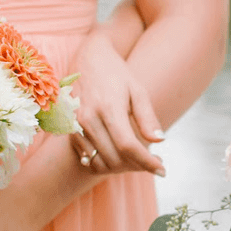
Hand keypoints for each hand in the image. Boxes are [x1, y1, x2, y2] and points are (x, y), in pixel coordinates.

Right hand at [70, 30, 166, 175]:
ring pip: (101, 163)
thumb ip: (147, 117)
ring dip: (122, 169)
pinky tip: (121, 158)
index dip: (147, 162)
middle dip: (138, 167)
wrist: (88, 59)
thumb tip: (159, 140)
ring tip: (139, 161)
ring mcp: (74, 126)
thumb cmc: (117, 74)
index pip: (128, 146)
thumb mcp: (138, 90)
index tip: (162, 170)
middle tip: (154, 163)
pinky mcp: (68, 131)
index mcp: (108, 107)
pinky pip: (88, 159)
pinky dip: (106, 164)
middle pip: (115, 158)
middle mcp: (87, 118)